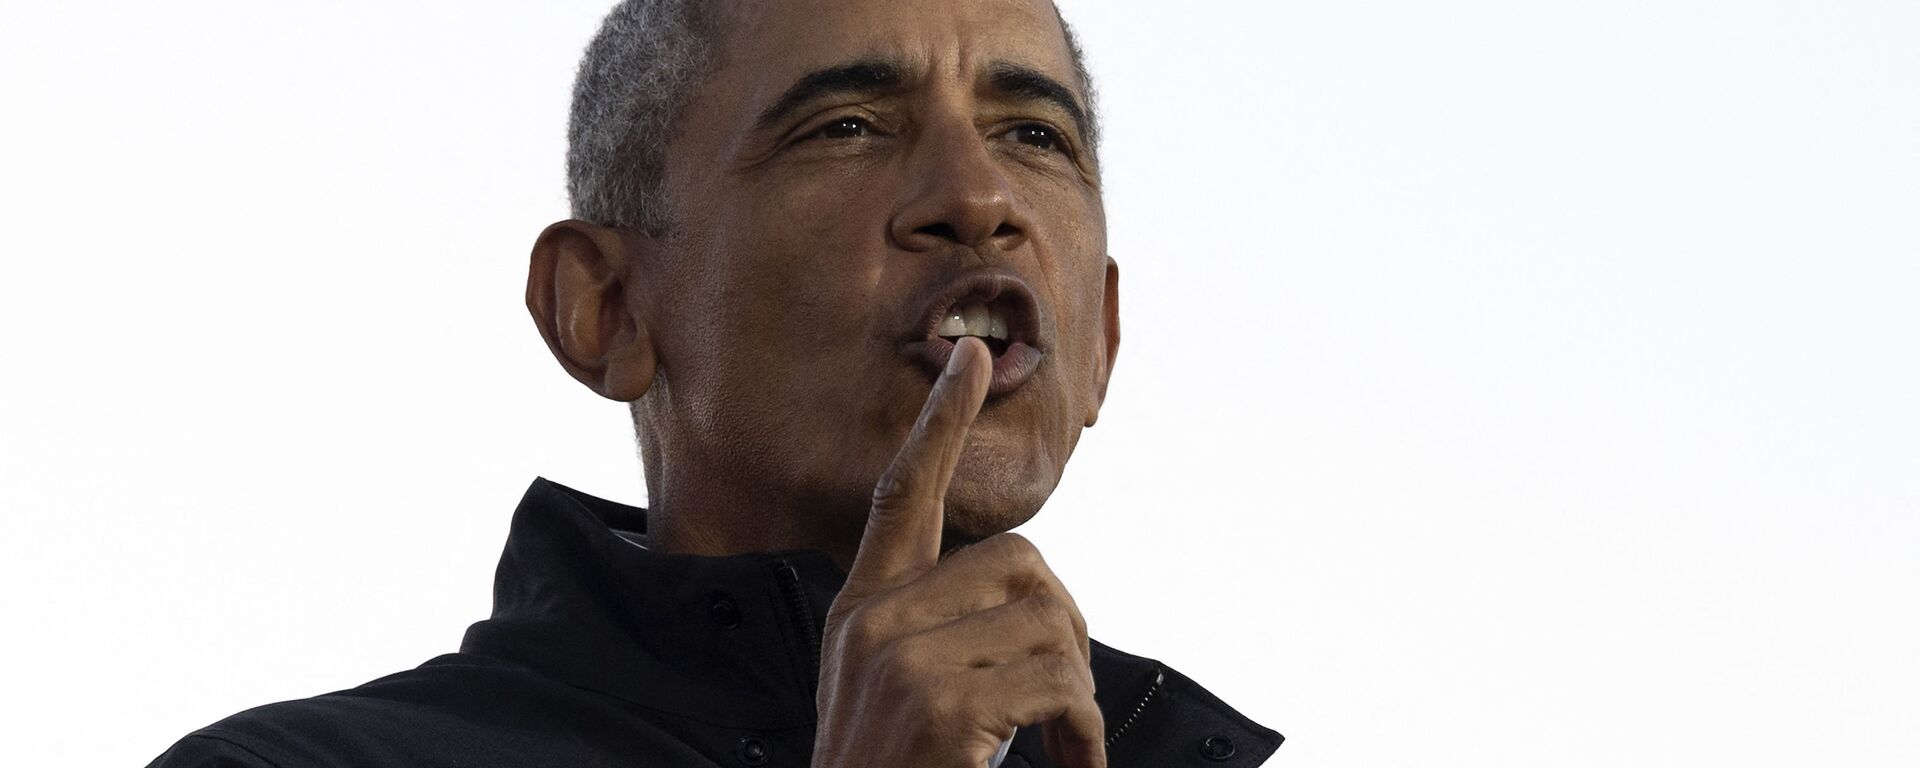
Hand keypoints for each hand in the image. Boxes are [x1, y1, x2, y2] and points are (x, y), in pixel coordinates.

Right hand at [811, 337, 1106, 767]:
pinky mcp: (941, 709)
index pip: (903, 495)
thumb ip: (942, 635)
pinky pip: (1061, 688)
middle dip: (1069, 631)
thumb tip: (1039, 604)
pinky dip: (1085, 736)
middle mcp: (873, 624)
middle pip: (1025, 563)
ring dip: (1081, 698)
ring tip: (1063, 750)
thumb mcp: (895, 697)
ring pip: (1053, 627)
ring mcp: (902, 664)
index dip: (938, 423)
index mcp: (863, 611)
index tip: (972, 357)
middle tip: (1065, 707)